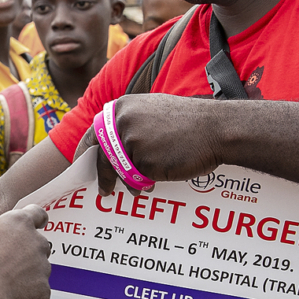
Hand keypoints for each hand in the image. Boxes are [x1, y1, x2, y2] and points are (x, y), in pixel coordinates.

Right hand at [0, 205, 50, 298]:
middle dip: (27, 253)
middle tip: (8, 263)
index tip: (37, 223)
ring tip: (3, 284)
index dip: (36, 219)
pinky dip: (27, 296)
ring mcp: (42, 268)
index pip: (37, 214)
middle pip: (39, 245)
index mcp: (18, 223)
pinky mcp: (43, 291)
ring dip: (26, 276)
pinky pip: (38, 293)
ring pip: (39, 271)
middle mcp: (36, 243)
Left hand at [73, 93, 220, 195]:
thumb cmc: (190, 122)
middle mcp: (122, 123)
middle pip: (102, 156)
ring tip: (138, 187)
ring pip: (120, 170)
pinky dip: (143, 184)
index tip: (82, 165)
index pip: (94, 132)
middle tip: (102, 190)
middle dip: (101, 176)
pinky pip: (137, 179)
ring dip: (127, 182)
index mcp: (122, 107)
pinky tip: (155, 181)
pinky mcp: (143, 161)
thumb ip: (130, 124)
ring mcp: (131, 142)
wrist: (216, 128)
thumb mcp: (153, 111)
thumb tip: (112, 147)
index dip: (85, 151)